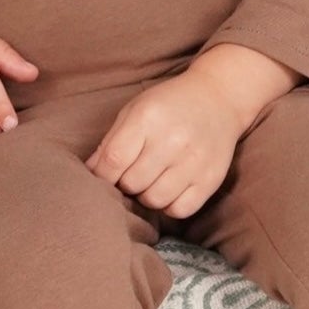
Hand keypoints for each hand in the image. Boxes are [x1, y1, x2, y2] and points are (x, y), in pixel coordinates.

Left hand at [85, 67, 244, 216]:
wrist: (218, 98)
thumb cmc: (169, 104)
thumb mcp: (135, 110)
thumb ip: (111, 141)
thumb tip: (90, 171)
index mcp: (147, 118)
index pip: (113, 160)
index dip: (101, 175)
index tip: (101, 177)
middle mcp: (172, 140)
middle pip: (132, 183)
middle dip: (123, 184)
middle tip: (128, 176)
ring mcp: (194, 161)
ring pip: (154, 200)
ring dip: (145, 196)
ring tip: (148, 182)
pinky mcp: (211, 179)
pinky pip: (180, 210)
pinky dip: (168, 206)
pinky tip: (168, 190)